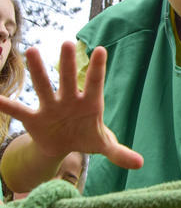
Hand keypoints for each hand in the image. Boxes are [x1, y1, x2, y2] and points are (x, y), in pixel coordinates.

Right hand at [0, 43, 142, 169]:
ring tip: (32, 51)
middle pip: (68, 79)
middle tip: (67, 44)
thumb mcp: (103, 145)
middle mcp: (69, 99)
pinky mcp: (34, 118)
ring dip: (38, 71)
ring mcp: (50, 107)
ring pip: (44, 87)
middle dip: (68, 64)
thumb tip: (140, 164)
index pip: (95, 83)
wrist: (63, 145)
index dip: (97, 69)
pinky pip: (19, 111)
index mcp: (89, 103)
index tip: (101, 50)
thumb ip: (120, 152)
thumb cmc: (87, 137)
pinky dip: (7, 105)